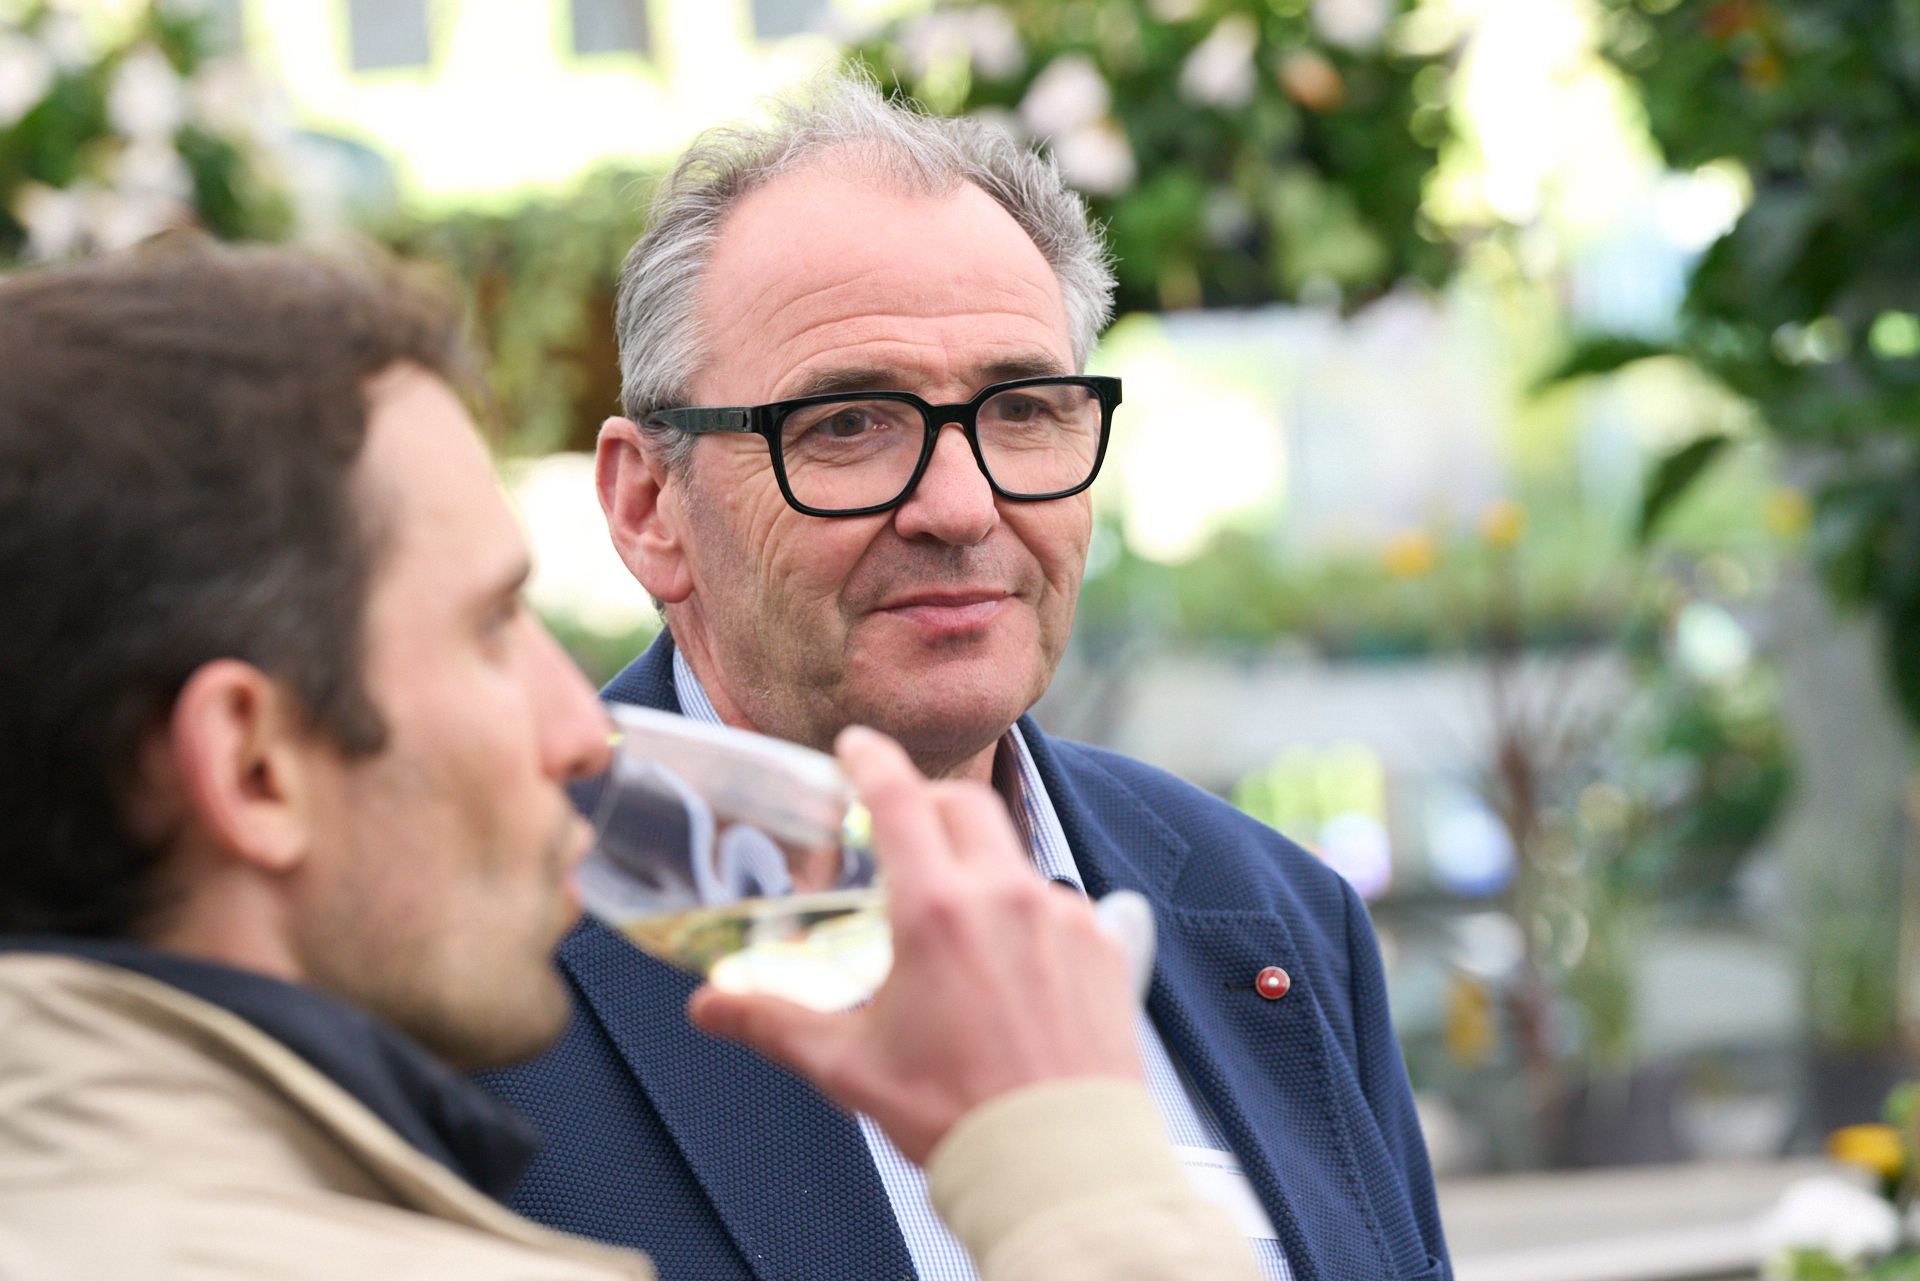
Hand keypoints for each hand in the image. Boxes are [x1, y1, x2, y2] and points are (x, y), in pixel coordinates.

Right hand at [688, 725, 1144, 1163]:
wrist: (1059, 1165)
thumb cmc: (958, 1117)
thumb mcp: (851, 1068)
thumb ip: (774, 1022)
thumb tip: (709, 1006)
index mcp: (936, 913)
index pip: (898, 799)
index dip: (872, 760)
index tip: (858, 745)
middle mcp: (1004, 898)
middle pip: (964, 806)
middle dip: (928, 802)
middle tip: (901, 823)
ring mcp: (1061, 918)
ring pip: (1012, 860)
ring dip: (977, 871)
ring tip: (954, 926)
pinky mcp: (1102, 946)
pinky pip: (1057, 906)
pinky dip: (1025, 917)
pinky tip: (1009, 967)